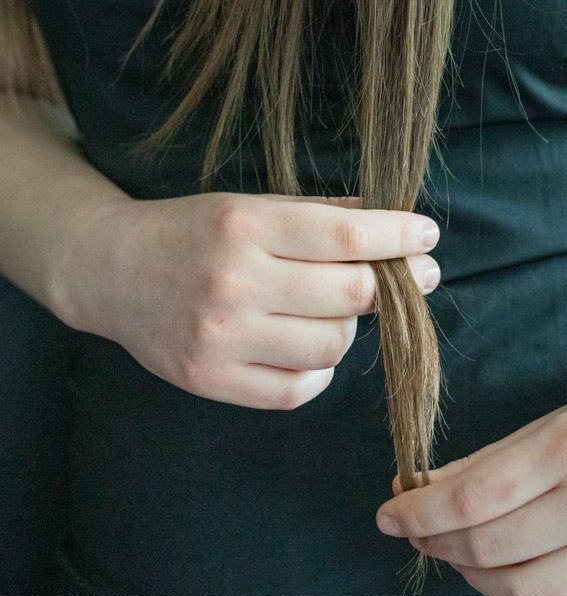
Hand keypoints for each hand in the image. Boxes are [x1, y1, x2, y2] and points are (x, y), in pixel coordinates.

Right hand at [58, 191, 439, 408]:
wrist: (111, 271)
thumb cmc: (192, 232)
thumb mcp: (249, 206)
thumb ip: (318, 215)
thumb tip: (393, 225)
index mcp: (244, 227)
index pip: (347, 234)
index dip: (399, 236)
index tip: (426, 236)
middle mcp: (233, 283)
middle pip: (351, 295)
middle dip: (395, 285)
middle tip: (412, 278)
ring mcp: (221, 337)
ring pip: (332, 346)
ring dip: (350, 327)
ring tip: (337, 311)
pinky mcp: (211, 380)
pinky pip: (298, 389)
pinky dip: (319, 370)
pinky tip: (311, 348)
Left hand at [375, 376, 566, 595]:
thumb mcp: (549, 425)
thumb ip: (483, 464)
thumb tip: (411, 493)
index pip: (471, 498)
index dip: (418, 514)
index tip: (388, 517)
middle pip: (490, 547)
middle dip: (440, 546)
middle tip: (426, 537)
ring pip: (523, 595)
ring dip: (480, 583)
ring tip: (474, 562)